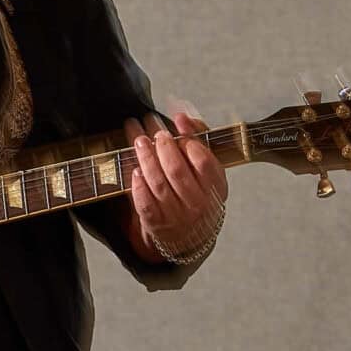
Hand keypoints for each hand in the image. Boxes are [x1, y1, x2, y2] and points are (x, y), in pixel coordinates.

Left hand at [125, 102, 227, 264]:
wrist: (188, 235)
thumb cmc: (197, 193)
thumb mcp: (206, 169)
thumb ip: (198, 139)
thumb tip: (182, 115)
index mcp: (215, 188)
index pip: (204, 162)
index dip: (189, 141)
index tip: (178, 125)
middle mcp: (198, 205)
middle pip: (177, 171)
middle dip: (163, 147)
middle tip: (156, 133)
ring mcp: (176, 216)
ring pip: (158, 184)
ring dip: (146, 159)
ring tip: (140, 141)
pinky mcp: (156, 223)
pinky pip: (144, 203)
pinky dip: (138, 185)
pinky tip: (136, 169)